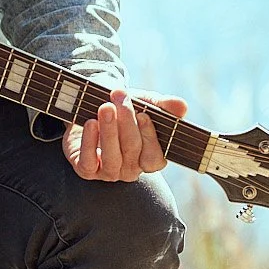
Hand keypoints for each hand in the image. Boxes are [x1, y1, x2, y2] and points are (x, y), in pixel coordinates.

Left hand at [62, 90, 187, 181]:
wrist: (93, 110)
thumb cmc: (126, 112)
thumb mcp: (145, 104)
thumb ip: (164, 106)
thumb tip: (181, 106)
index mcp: (150, 159)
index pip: (155, 157)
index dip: (149, 136)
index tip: (143, 114)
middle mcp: (131, 170)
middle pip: (132, 149)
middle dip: (126, 121)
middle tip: (119, 96)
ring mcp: (109, 172)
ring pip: (112, 157)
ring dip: (109, 129)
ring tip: (105, 107)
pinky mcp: (87, 170)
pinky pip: (88, 162)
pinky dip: (89, 142)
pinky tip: (90, 123)